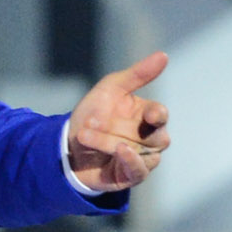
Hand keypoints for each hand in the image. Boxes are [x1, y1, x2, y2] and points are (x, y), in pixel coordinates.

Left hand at [65, 52, 171, 193]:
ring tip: (85, 135)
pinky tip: (119, 150)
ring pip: (140, 151)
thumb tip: (164, 55)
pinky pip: (139, 171)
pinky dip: (131, 160)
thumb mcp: (111, 89)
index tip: (149, 114)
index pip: (161, 116)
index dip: (157, 115)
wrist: (67, 144)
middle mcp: (150, 139)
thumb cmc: (93, 114)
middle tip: (91, 122)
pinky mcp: (130, 176)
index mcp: (148, 116)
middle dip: (119, 127)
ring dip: (110, 141)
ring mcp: (142, 158)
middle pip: (152, 136)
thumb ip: (137, 74)